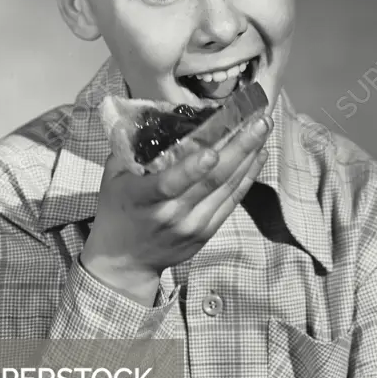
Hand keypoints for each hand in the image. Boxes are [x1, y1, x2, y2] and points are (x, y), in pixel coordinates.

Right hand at [81, 112, 271, 291]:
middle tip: (259, 121)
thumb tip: (156, 116)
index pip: (169, 184)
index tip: (212, 151)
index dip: (191, 169)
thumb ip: (132, 149)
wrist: (124, 261)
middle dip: (238, 148)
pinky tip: (258, 156)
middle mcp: (171, 214)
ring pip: (226, 189)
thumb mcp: (113, 178)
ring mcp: (192, 225)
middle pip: (210, 181)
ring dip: (248, 157)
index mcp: (142, 198)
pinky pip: (232, 201)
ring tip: (263, 129)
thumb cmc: (117, 211)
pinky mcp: (207, 232)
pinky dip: (247, 177)